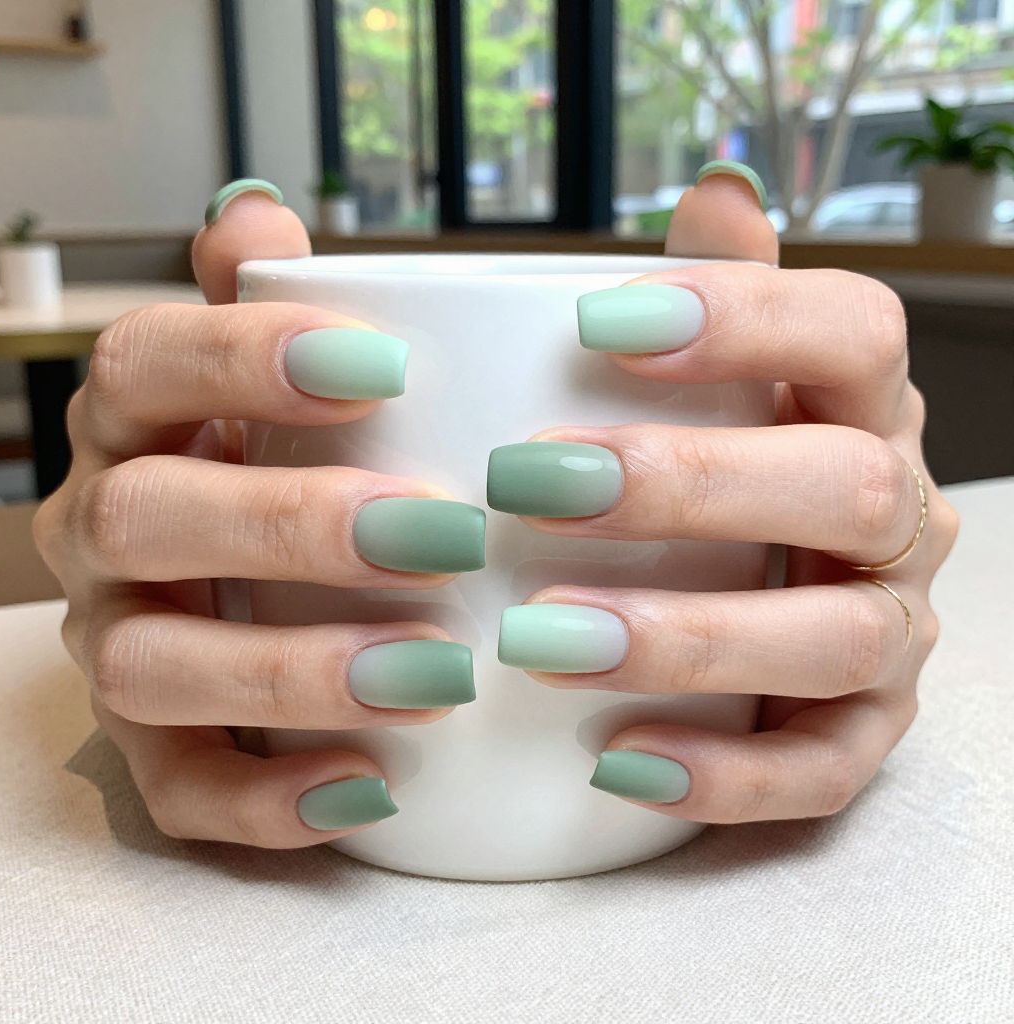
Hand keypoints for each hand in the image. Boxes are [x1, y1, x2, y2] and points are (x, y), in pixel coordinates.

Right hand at [33, 182, 482, 846]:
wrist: (258, 582)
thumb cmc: (289, 460)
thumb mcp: (281, 376)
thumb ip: (268, 298)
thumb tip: (258, 209)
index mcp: (136, 425)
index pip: (147, 365)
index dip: (246, 356)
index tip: (383, 364)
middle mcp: (104, 534)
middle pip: (148, 518)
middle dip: (288, 524)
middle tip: (441, 533)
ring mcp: (118, 646)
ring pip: (153, 667)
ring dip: (293, 672)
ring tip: (436, 674)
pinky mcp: (150, 754)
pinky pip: (178, 792)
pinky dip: (268, 799)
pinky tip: (371, 786)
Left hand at [490, 164, 959, 822]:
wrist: (770, 601)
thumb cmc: (723, 471)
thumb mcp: (724, 381)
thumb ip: (721, 296)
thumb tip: (718, 189)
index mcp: (863, 410)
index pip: (853, 332)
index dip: (742, 316)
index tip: (596, 323)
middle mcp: (899, 519)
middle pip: (847, 487)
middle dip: (690, 484)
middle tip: (532, 482)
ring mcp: (893, 632)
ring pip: (836, 638)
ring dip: (688, 636)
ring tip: (541, 635)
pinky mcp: (865, 735)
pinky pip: (824, 768)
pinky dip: (725, 771)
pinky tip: (616, 760)